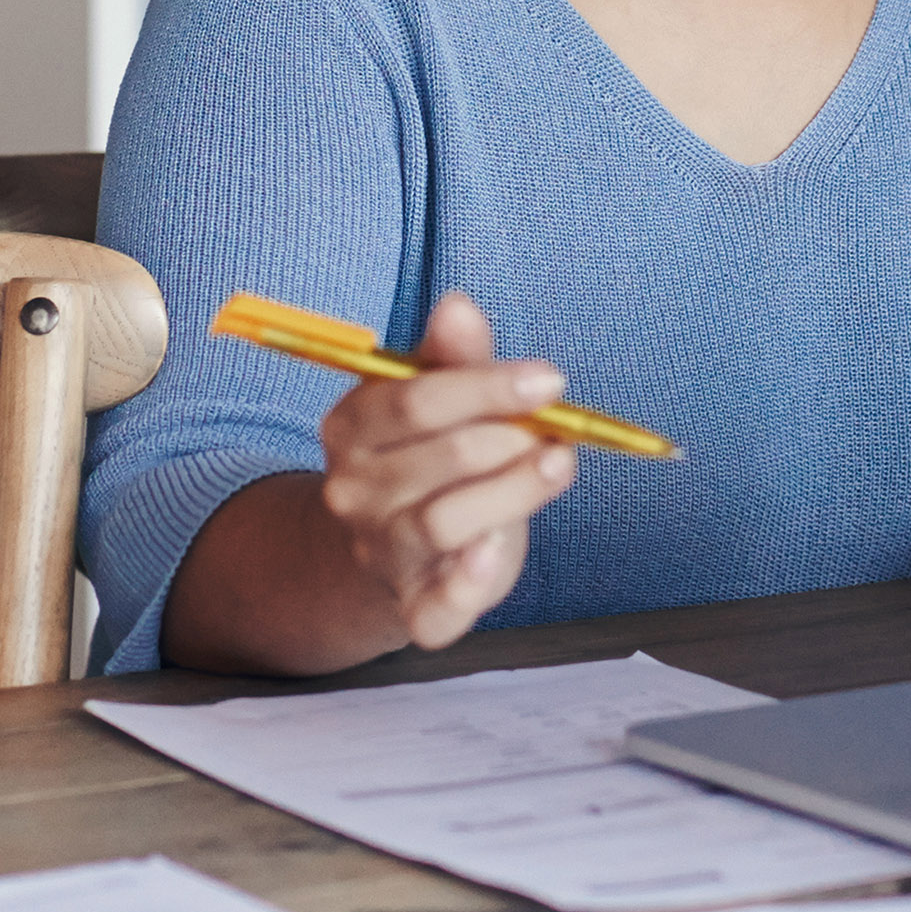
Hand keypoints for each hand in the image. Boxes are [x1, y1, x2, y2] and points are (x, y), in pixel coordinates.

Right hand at [317, 292, 578, 649]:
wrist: (391, 548)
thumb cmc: (429, 458)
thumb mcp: (439, 400)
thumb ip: (453, 356)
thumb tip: (459, 305)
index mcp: (352, 427)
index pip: (415, 401)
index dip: (488, 387)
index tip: (550, 380)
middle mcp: (354, 490)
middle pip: (442, 458)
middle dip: (511, 438)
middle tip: (555, 432)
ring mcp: (380, 551)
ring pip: (446, 521)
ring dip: (515, 492)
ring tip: (558, 467)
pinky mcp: (414, 606)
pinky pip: (436, 605)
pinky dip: (466, 585)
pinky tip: (493, 555)